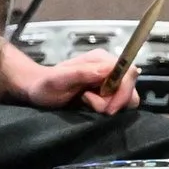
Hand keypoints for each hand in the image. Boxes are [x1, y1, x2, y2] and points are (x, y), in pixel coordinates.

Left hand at [14, 49, 141, 113]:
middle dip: (115, 102)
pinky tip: (89, 106)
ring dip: (110, 105)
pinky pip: (118, 103)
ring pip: (127, 97)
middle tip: (91, 105)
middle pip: (130, 87)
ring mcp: (108, 81)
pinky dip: (107, 108)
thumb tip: (107, 70)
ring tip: (88, 103)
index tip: (107, 107)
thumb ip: (82, 73)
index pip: (127, 72)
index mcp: (101, 60)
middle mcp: (108, 69)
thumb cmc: (46, 84)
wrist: (38, 91)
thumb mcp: (59, 78)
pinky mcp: (106, 93)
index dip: (123, 91)